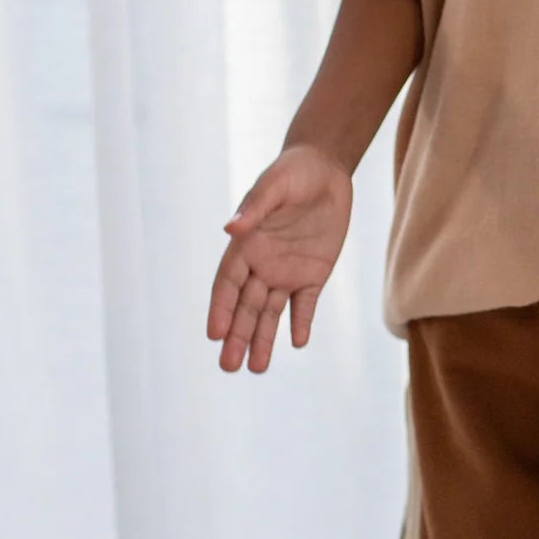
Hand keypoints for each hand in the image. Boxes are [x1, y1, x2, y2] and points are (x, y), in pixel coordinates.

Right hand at [207, 143, 352, 371]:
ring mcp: (286, 272)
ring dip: (263, 339)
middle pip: (245, 307)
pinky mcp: (313, 274)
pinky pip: (305, 304)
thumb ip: (254, 208)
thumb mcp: (274, 186)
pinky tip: (297, 342)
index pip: (227, 285)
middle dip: (237, 336)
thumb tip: (231, 227)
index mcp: (245, 245)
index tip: (214, 335)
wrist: (324, 170)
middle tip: (228, 366)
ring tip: (256, 368)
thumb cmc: (292, 172)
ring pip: (271, 313)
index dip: (220, 310)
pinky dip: (301, 322)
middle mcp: (261, 265)